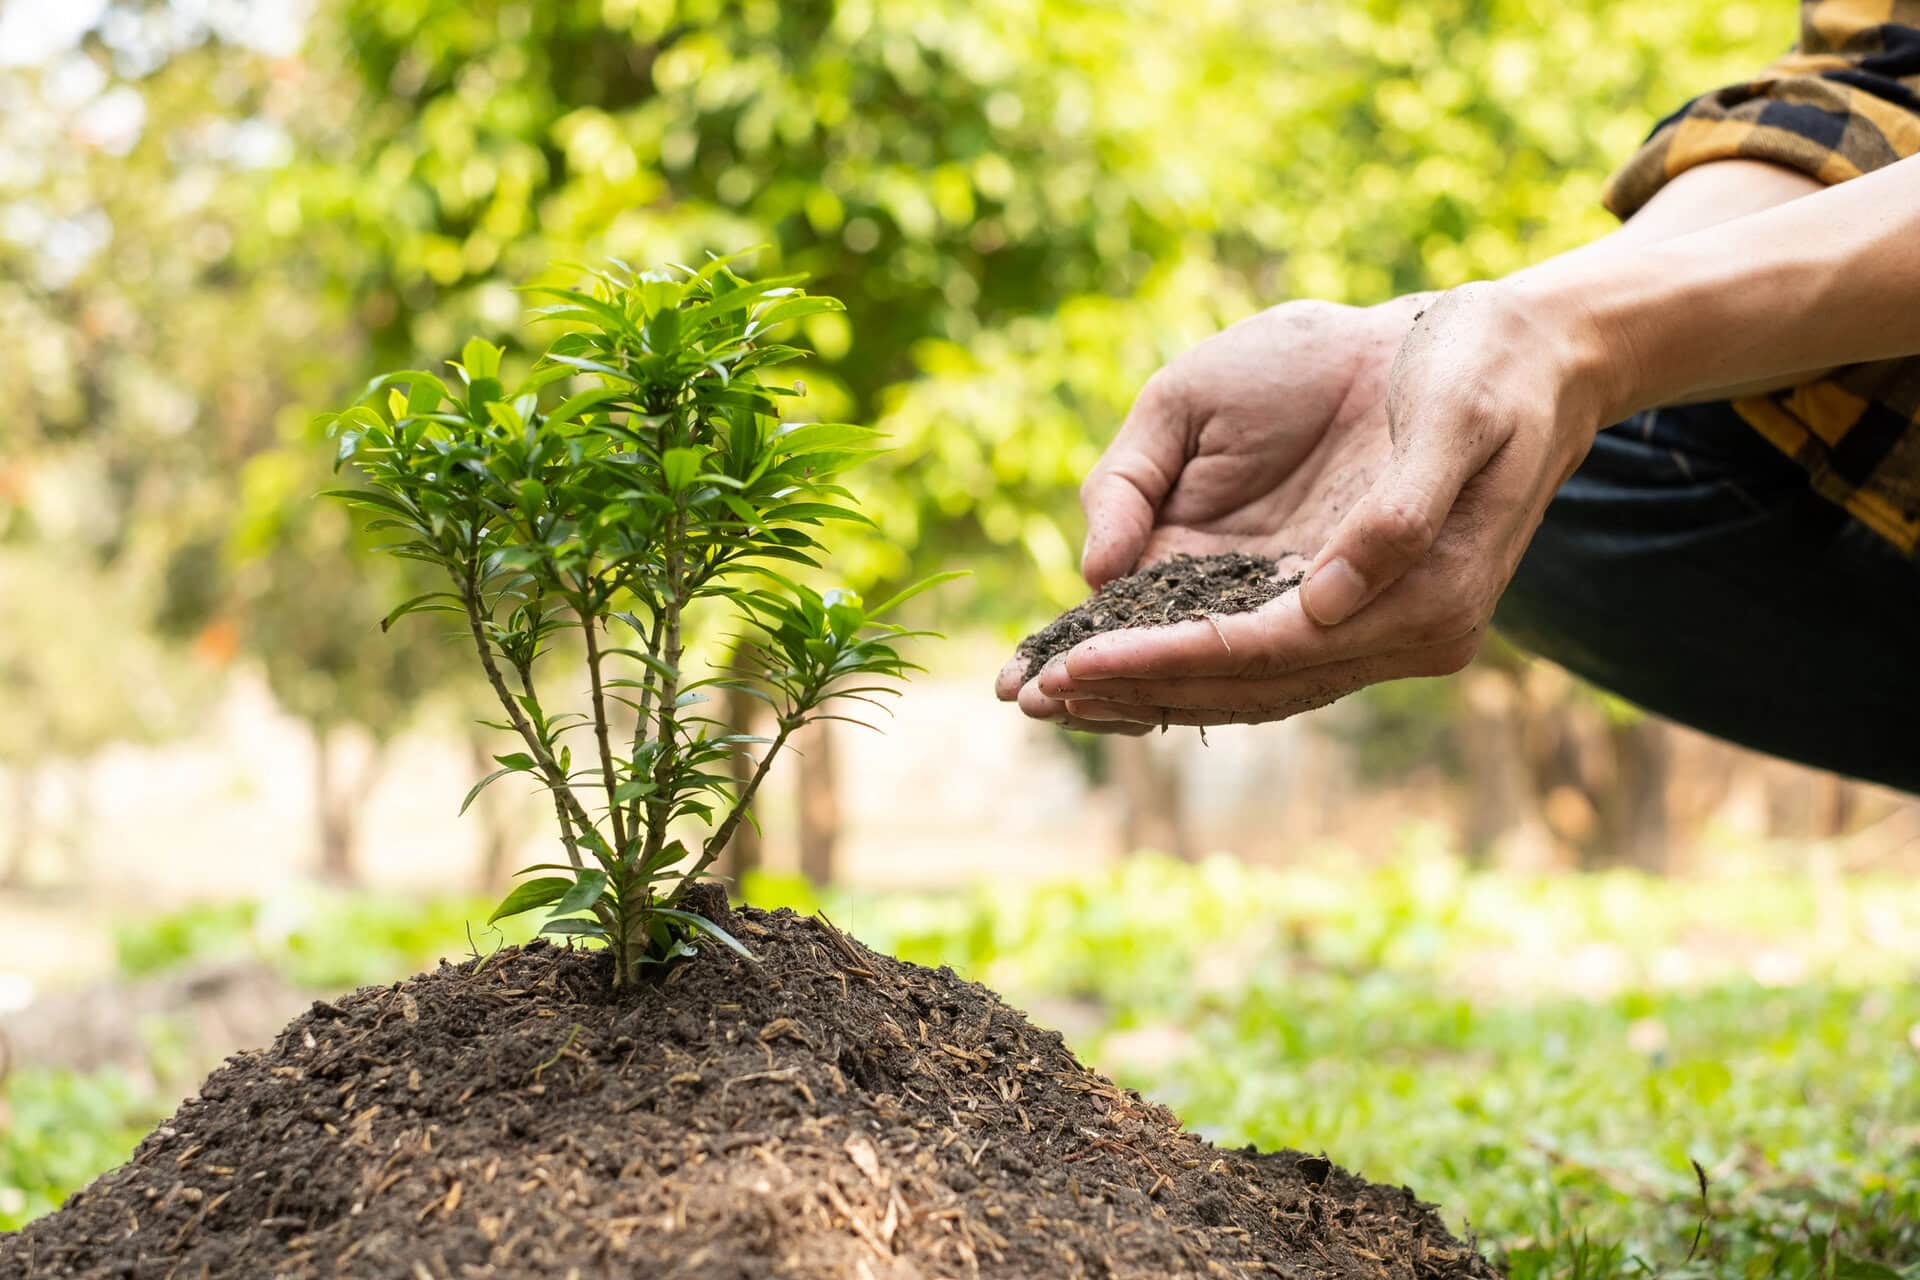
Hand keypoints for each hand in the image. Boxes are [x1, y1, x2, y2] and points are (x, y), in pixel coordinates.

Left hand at [1003, 279, 1614, 728]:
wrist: (1518, 353)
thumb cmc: (1476, 366)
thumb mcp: (1449, 414)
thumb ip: (1394, 515)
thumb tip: (1313, 607)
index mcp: (1420, 598)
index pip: (1265, 651)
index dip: (1165, 663)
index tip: (1075, 666)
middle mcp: (1394, 634)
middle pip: (1241, 684)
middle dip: (1132, 690)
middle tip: (1028, 696)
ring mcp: (1370, 628)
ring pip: (1238, 682)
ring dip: (1142, 689)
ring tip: (1043, 693)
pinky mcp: (1342, 603)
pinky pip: (1246, 648)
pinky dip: (1172, 657)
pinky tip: (1103, 659)